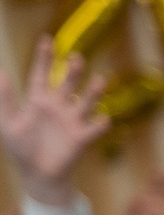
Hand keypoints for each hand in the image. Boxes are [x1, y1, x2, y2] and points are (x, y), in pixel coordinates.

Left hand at [0, 37, 108, 194]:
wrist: (38, 175)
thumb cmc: (21, 149)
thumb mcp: (7, 123)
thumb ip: (5, 99)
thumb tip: (1, 73)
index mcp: (38, 101)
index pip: (42, 75)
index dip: (44, 58)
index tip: (47, 40)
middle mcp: (58, 107)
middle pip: (68, 83)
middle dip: (73, 71)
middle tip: (76, 58)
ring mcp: (72, 121)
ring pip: (86, 101)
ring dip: (93, 92)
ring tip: (99, 80)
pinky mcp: (82, 137)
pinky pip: (95, 128)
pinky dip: (100, 123)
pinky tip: (102, 119)